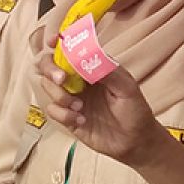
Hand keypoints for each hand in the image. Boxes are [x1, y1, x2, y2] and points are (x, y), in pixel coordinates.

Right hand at [38, 43, 166, 167]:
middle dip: (50, 69)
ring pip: (48, 87)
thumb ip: (106, 71)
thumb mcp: (126, 87)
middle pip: (49, 65)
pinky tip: (81, 120)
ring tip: (79, 107)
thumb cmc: (134, 110)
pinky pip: (52, 110)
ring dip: (59, 95)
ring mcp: (71, 97)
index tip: (53, 42)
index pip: (70, 49)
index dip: (58, 43)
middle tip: (61, 79)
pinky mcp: (67, 117)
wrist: (135, 141)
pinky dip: (63, 114)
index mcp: (91, 66)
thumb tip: (85, 57)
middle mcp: (77, 79)